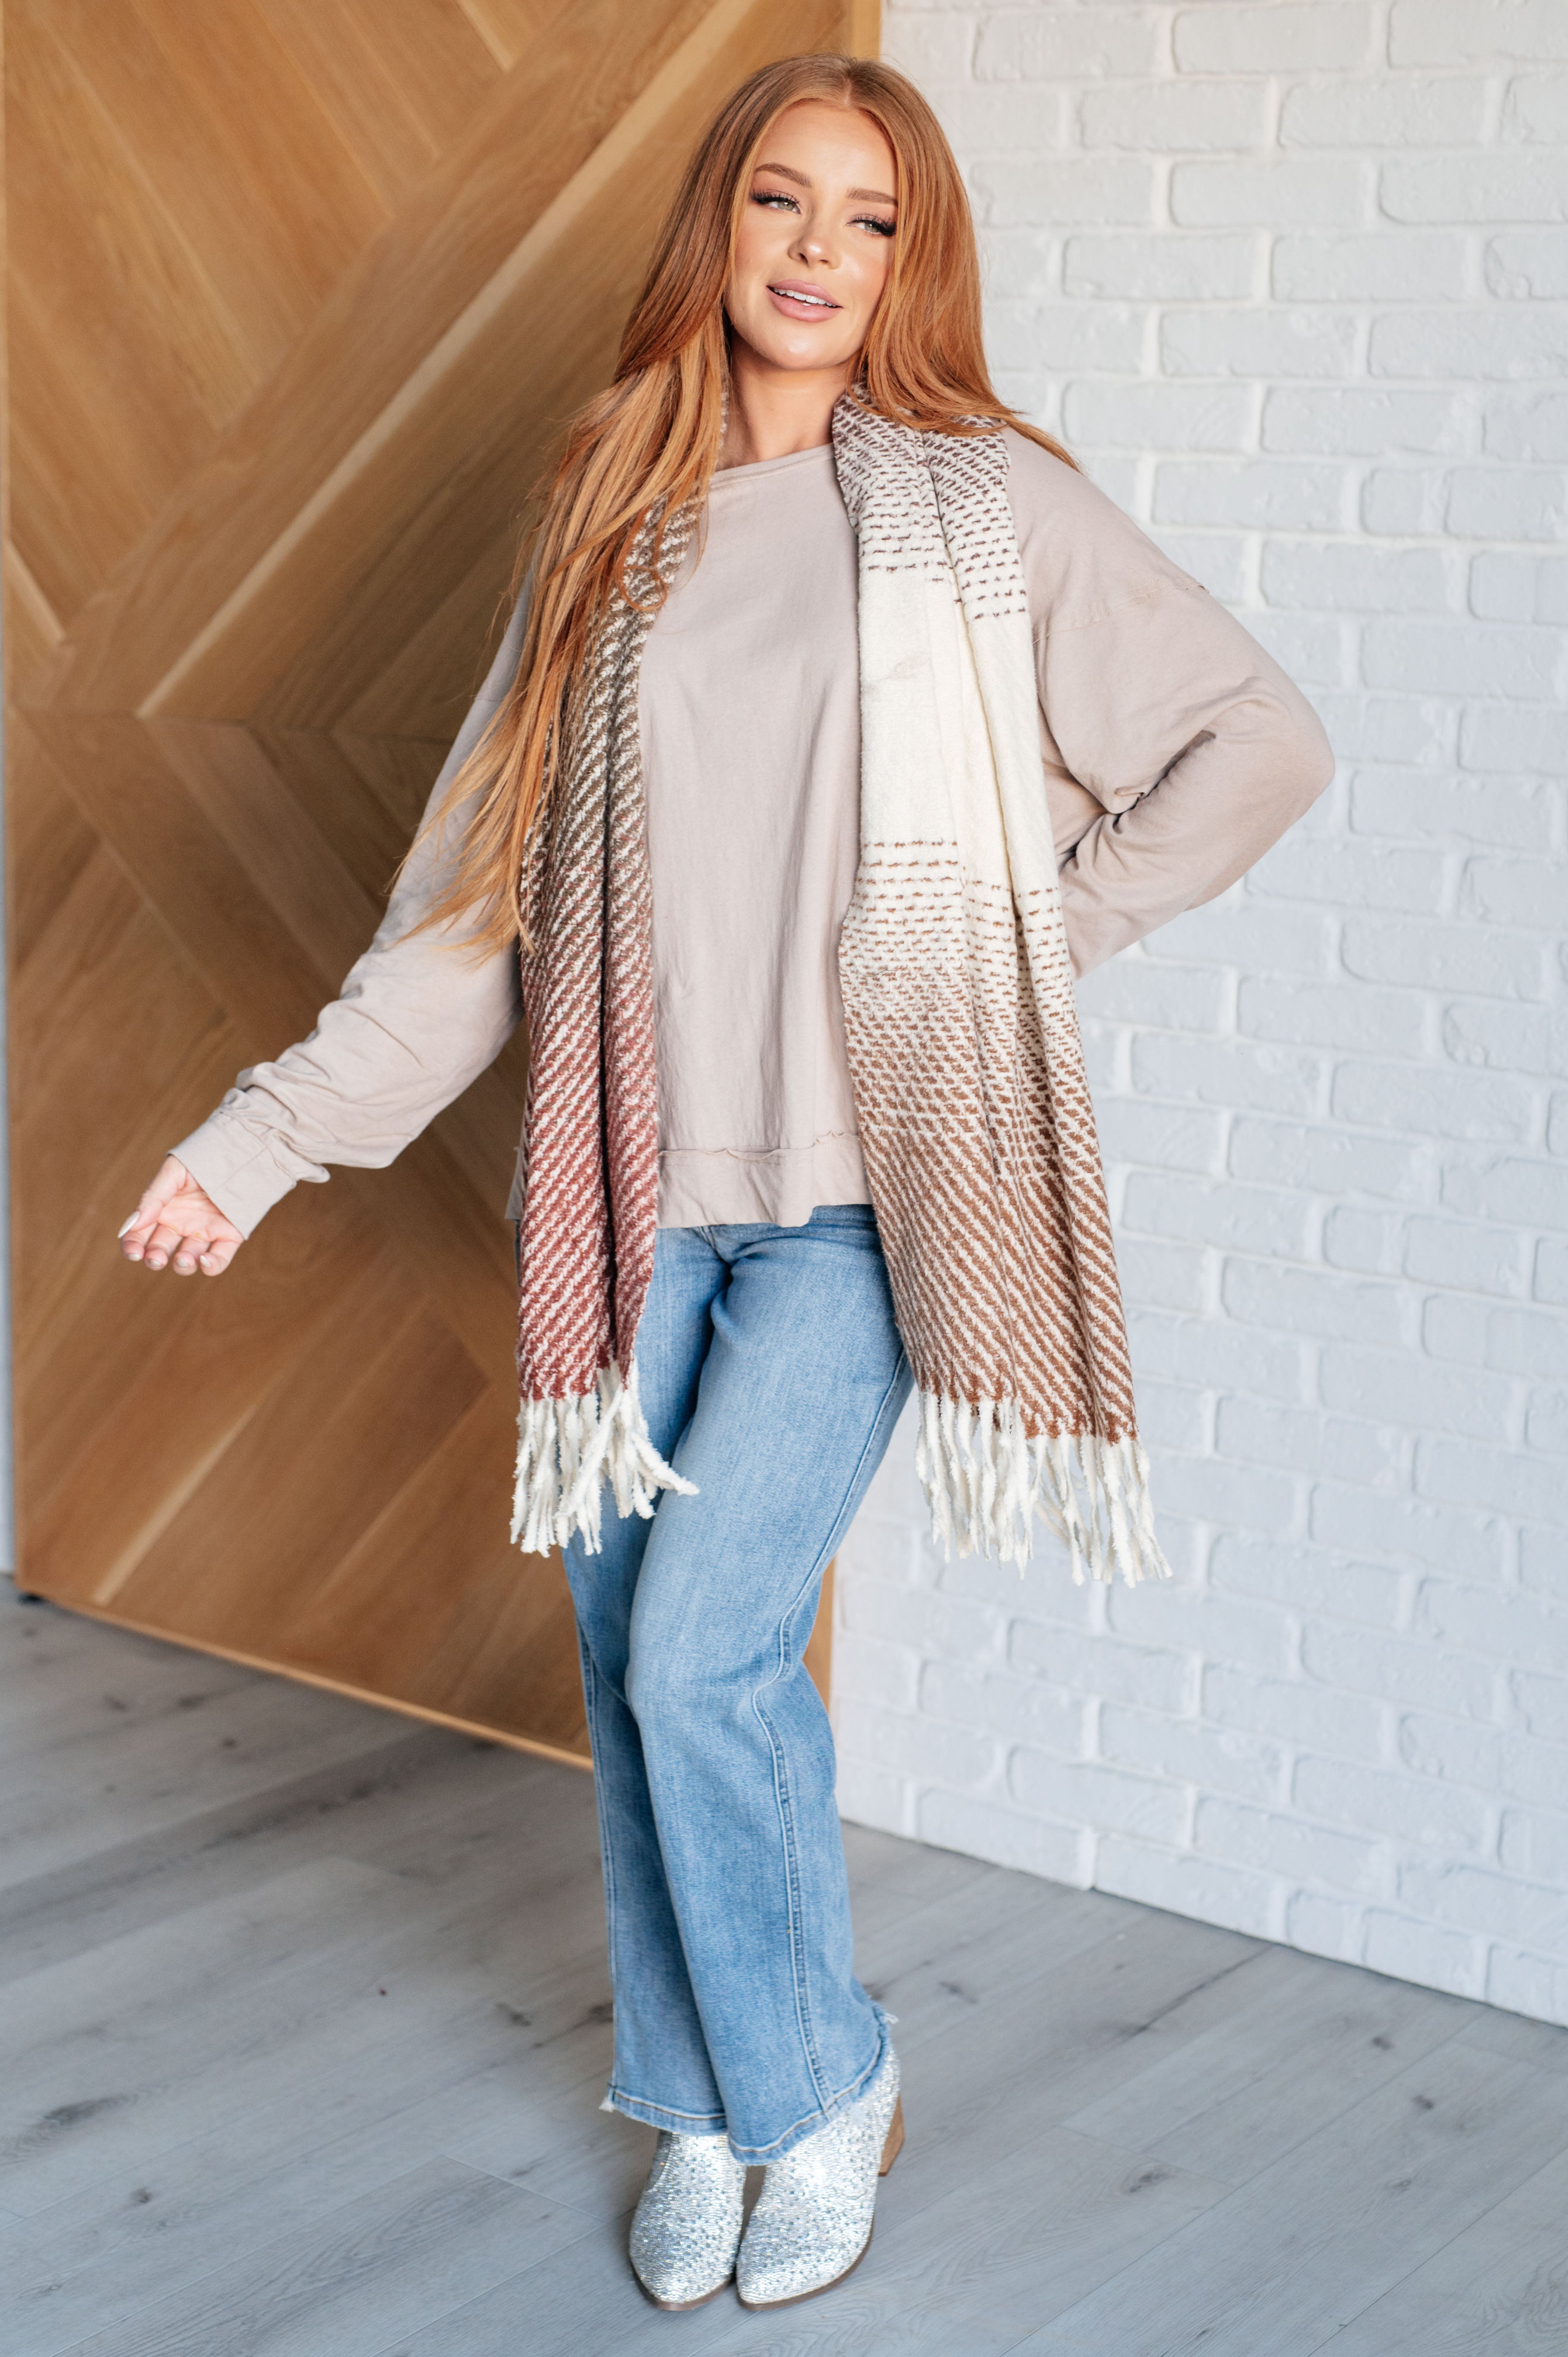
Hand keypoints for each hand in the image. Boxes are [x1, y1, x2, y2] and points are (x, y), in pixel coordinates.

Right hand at [119, 1156, 243, 1275]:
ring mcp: (204, 1232)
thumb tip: (131, 1224)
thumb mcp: (174, 1172)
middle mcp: (181, 1224)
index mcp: (163, 1210)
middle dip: (154, 1258)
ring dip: (182, 1265)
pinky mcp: (229, 1236)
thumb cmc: (203, 1159)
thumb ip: (153, 1197)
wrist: (241, 1151)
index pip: (140, 1234)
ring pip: (188, 1259)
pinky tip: (205, 1260)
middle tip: (155, 1258)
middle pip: (160, 1250)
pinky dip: (211, 1266)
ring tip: (182, 1258)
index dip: (132, 1246)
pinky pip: (219, 1259)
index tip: (133, 1252)